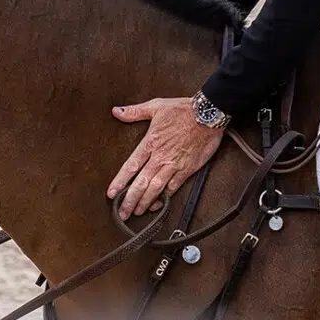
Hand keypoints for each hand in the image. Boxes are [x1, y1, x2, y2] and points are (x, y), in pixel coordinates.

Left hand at [106, 97, 225, 218]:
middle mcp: (160, 157)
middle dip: (130, 199)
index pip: (131, 166)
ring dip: (145, 202)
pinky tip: (158, 204)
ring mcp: (174, 165)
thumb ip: (135, 112)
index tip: (111, 193)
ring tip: (137, 212)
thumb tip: (117, 111)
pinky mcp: (187, 169)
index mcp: (150, 142)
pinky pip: (174, 187)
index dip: (120, 181)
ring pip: (156, 188)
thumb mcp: (156, 106)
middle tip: (122, 212)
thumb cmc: (183, 110)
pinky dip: (165, 197)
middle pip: (141, 183)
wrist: (208, 115)